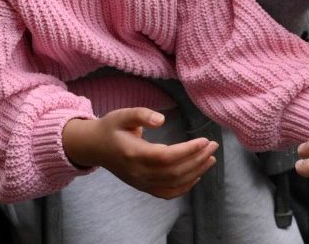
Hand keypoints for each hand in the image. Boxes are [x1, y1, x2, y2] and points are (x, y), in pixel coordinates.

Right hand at [62, 109, 217, 199]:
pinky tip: (197, 176)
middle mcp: (138, 172)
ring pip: (173, 184)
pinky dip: (184, 188)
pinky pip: (166, 193)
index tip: (205, 140)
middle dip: (197, 159)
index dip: (188, 150)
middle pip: (174, 171)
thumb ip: (141, 114)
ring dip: (196, 172)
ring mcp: (140, 182)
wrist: (94, 147)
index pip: (166, 157)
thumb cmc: (111, 128)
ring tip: (211, 158)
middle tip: (213, 145)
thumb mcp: (122, 114)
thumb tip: (161, 119)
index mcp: (133, 154)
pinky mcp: (143, 186)